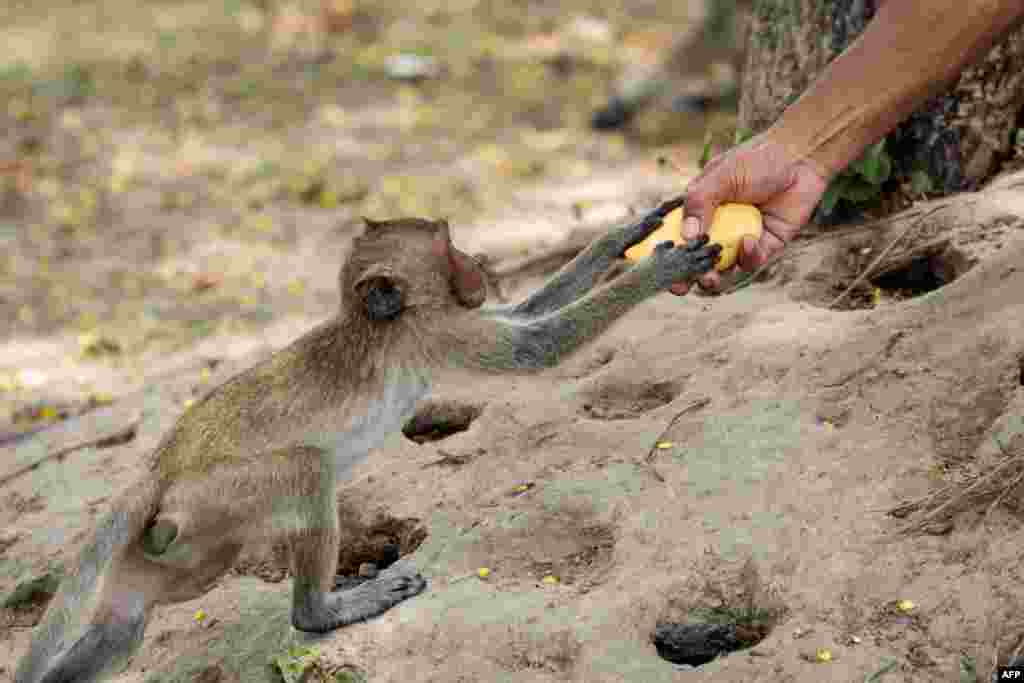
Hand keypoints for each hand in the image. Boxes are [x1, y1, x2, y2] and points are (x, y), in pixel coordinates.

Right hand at [667, 133, 829, 294]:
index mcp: (699, 209)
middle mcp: (717, 226)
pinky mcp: (764, 245)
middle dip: (685, 275)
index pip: (676, 234)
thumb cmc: (757, 160)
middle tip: (680, 286)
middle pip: (695, 258)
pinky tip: (750, 241)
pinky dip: (748, 256)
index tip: (659, 267)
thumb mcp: (721, 176)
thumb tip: (685, 236)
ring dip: (712, 276)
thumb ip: (700, 203)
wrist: (801, 158)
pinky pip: (750, 261)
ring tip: (709, 277)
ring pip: (721, 267)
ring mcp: (739, 238)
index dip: (666, 252)